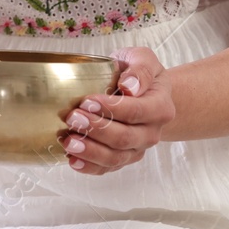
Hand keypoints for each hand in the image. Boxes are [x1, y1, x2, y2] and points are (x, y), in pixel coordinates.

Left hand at [62, 46, 175, 174]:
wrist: (140, 94)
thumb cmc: (136, 75)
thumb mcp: (142, 60)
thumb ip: (140, 69)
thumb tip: (129, 86)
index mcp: (160, 107)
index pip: (137, 111)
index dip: (112, 109)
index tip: (87, 101)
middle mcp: (151, 132)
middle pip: (125, 137)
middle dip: (96, 129)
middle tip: (72, 118)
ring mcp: (137, 148)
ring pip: (116, 157)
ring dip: (90, 151)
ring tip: (68, 140)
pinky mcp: (122, 158)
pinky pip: (107, 169)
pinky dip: (89, 166)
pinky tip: (72, 159)